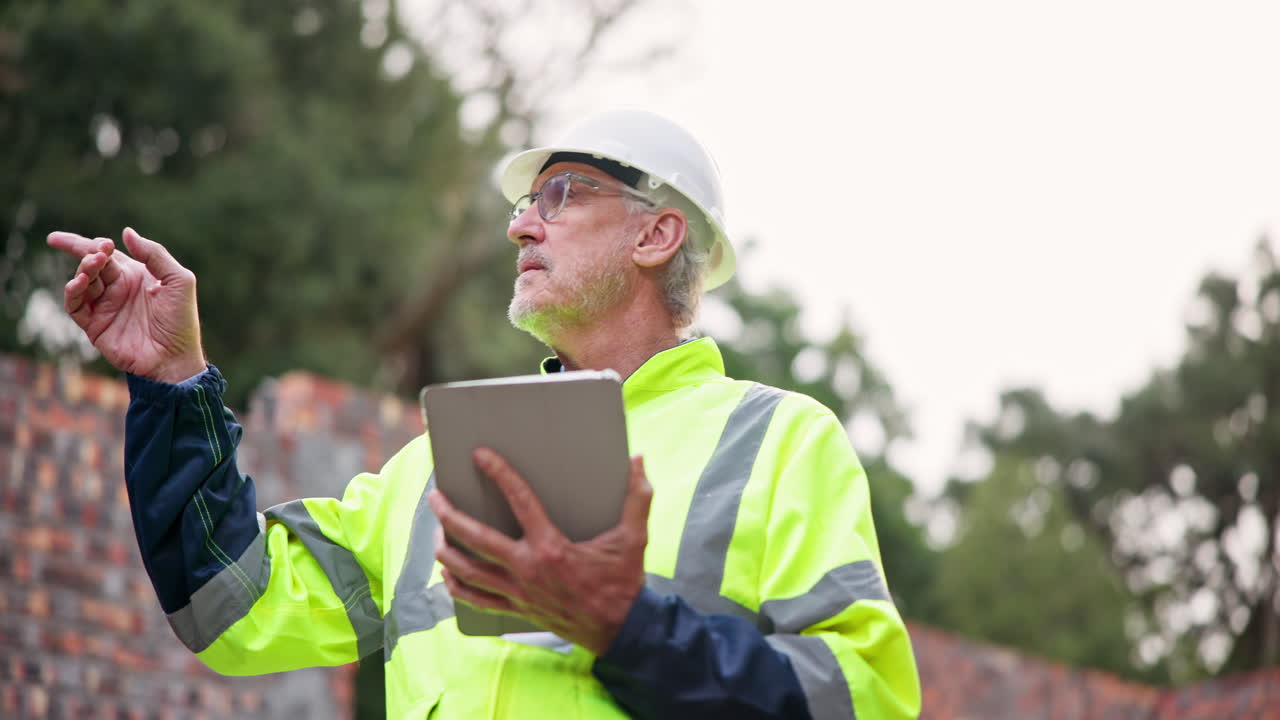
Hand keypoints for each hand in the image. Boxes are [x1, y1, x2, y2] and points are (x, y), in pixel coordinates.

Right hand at [47, 228, 205, 382]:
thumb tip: (126, 232)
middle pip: (91, 263)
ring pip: (82, 282)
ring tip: (93, 266)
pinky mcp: (95, 326)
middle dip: (86, 253)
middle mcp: (117, 289)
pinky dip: (72, 293)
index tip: (101, 243)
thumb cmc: (181, 320)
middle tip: (95, 253)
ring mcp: (105, 307)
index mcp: (135, 275)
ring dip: (83, 271)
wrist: (175, 357)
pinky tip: (77, 283)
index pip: (106, 253)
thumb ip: (155, 255)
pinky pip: (75, 306)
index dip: (93, 244)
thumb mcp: (179, 281)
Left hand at [428, 448, 652, 654]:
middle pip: (476, 539)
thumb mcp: (635, 537)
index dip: (499, 474)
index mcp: (552, 547)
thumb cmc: (624, 581)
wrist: (620, 630)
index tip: (480, 456)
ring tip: (436, 530)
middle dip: (450, 516)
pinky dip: (457, 587)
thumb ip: (638, 497)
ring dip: (446, 550)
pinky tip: (447, 573)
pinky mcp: (517, 609)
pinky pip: (477, 600)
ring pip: (469, 571)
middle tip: (435, 496)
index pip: (520, 501)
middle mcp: (528, 568)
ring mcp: (519, 592)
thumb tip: (640, 460)